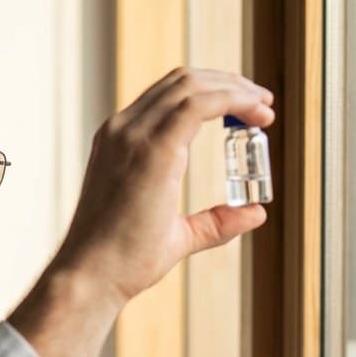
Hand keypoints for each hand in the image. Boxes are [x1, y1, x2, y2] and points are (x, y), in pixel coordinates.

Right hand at [58, 67, 274, 305]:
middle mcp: (122, 130)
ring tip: (264, 107)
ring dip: (235, 88)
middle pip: (182, 81)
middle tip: (262, 102)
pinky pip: (199, 104)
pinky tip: (255, 114)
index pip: (167, 96)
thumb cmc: (122, 261)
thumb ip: (213, 221)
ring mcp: (132, 136)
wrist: (91, 275)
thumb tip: (255, 213)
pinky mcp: (151, 148)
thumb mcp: (176, 234)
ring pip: (192, 84)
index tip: (244, 109)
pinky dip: (233, 100)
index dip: (212, 93)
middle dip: (228, 83)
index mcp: (119, 143)